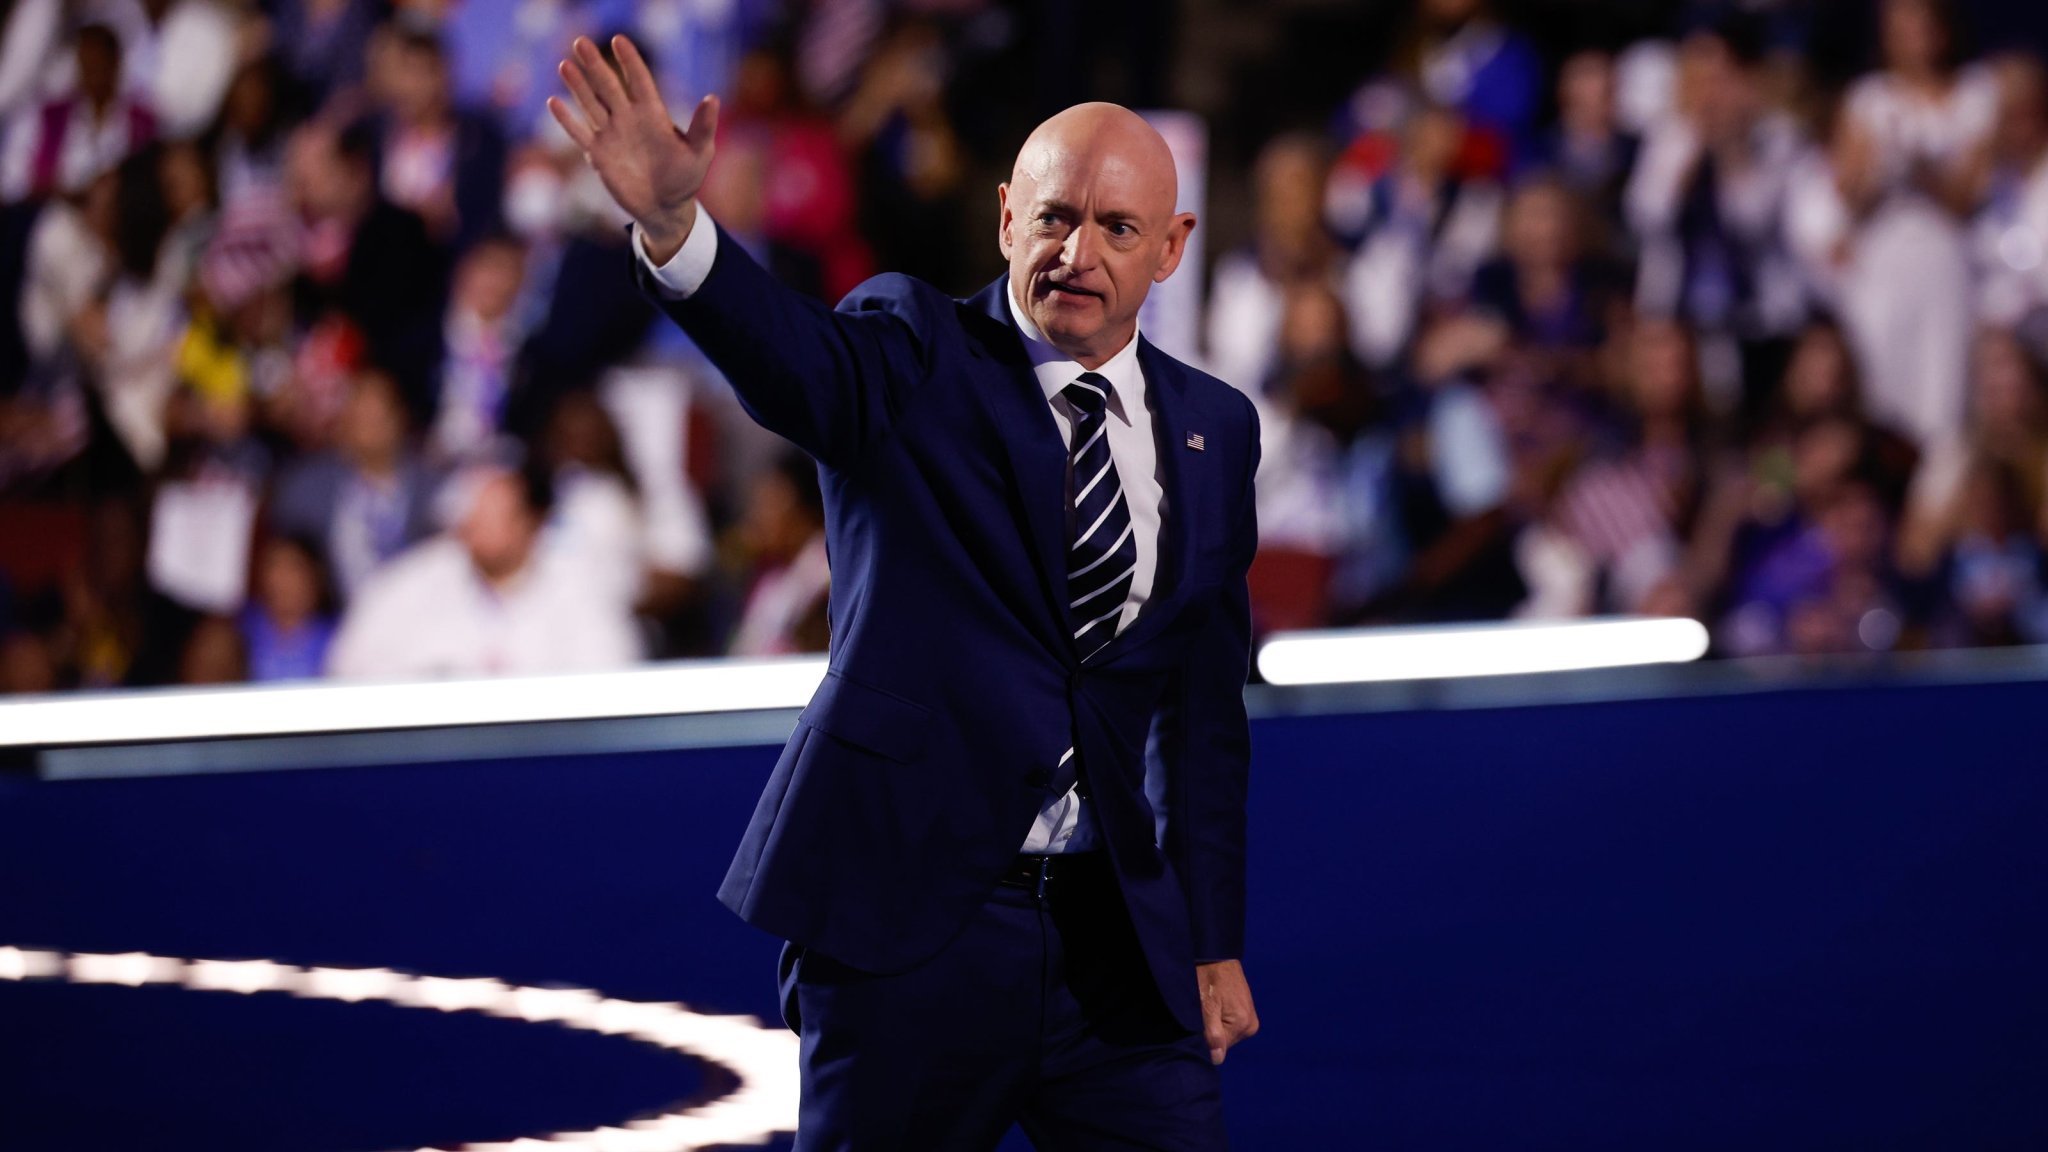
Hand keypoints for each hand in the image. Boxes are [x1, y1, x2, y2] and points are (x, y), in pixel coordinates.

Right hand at [548, 34, 716, 262]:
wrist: (665, 207)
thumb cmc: (686, 179)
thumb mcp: (700, 153)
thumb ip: (703, 126)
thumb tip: (713, 98)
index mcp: (653, 113)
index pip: (639, 80)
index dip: (630, 61)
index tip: (619, 40)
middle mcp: (629, 118)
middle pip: (608, 86)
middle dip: (595, 64)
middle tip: (581, 41)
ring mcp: (611, 134)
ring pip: (591, 104)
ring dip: (577, 85)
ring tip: (565, 64)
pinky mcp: (599, 154)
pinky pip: (580, 133)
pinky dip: (567, 120)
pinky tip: (554, 102)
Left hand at [1197, 959, 1258, 1063]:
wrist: (1216, 955)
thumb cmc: (1208, 977)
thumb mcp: (1206, 1006)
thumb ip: (1213, 1034)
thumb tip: (1217, 1060)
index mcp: (1244, 1025)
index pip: (1219, 1050)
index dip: (1205, 1040)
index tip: (1197, 1024)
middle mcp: (1251, 1025)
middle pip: (1223, 1042)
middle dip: (1209, 1032)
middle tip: (1201, 1012)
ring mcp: (1249, 1018)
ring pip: (1225, 1033)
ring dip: (1213, 1025)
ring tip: (1207, 1006)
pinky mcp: (1245, 1011)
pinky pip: (1228, 1024)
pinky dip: (1218, 1019)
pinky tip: (1213, 1005)